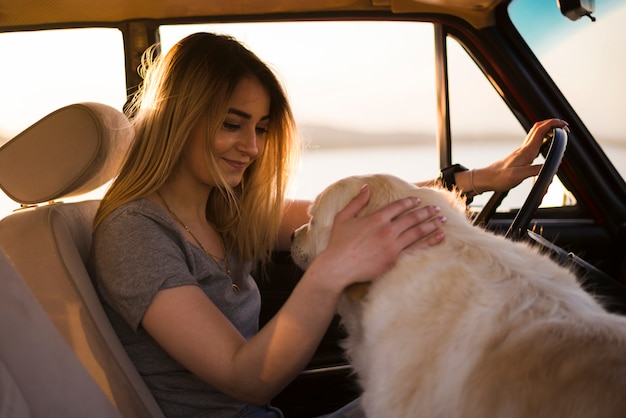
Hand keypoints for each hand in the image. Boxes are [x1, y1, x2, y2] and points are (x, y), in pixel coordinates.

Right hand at [312, 184, 445, 287]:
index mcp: (376, 218)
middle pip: (412, 217)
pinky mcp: (394, 259)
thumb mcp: (343, 217)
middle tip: (437, 208)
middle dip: (426, 212)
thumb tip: (366, 187)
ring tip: (442, 220)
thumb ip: (356, 202)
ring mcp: (392, 245)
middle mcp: (387, 230)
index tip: (418, 200)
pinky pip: (417, 249)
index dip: (409, 202)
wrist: (338, 267)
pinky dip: (430, 242)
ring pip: (417, 232)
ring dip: (431, 224)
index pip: (398, 206)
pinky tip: (440, 237)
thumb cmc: (338, 243)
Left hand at [470, 118, 568, 192]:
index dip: (553, 124)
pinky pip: (534, 143)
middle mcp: (524, 148)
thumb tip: (550, 168)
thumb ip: (535, 170)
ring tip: (558, 135)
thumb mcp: (518, 176)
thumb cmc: (499, 177)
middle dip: (553, 124)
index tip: (564, 125)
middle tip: (564, 128)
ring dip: (548, 131)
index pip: (541, 131)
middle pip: (539, 128)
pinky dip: (542, 140)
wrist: (486, 179)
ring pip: (536, 135)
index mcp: (526, 151)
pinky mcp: (520, 157)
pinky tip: (545, 147)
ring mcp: (522, 152)